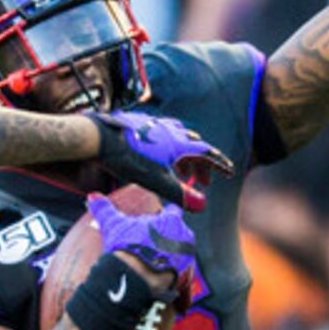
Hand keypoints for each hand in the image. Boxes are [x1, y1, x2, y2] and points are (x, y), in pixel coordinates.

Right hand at [85, 192, 199, 297]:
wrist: (133, 278)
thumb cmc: (127, 248)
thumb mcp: (112, 224)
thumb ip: (104, 209)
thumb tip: (93, 197)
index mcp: (171, 220)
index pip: (173, 211)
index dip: (162, 215)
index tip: (153, 221)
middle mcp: (184, 237)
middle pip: (177, 232)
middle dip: (166, 236)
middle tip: (147, 242)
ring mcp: (186, 257)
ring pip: (179, 251)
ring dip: (169, 253)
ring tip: (150, 259)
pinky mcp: (184, 274)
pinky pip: (178, 269)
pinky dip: (169, 270)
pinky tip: (154, 273)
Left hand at [92, 112, 228, 209]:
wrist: (99, 137)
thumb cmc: (127, 159)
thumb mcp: (155, 181)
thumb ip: (178, 193)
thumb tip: (202, 206)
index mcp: (178, 143)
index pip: (206, 153)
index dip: (218, 164)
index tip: (229, 173)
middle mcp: (170, 131)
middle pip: (194, 147)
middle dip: (201, 165)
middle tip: (203, 181)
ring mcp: (155, 125)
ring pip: (179, 138)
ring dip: (186, 155)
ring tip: (183, 169)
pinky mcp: (141, 124)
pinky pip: (163, 133)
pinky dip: (169, 146)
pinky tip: (160, 153)